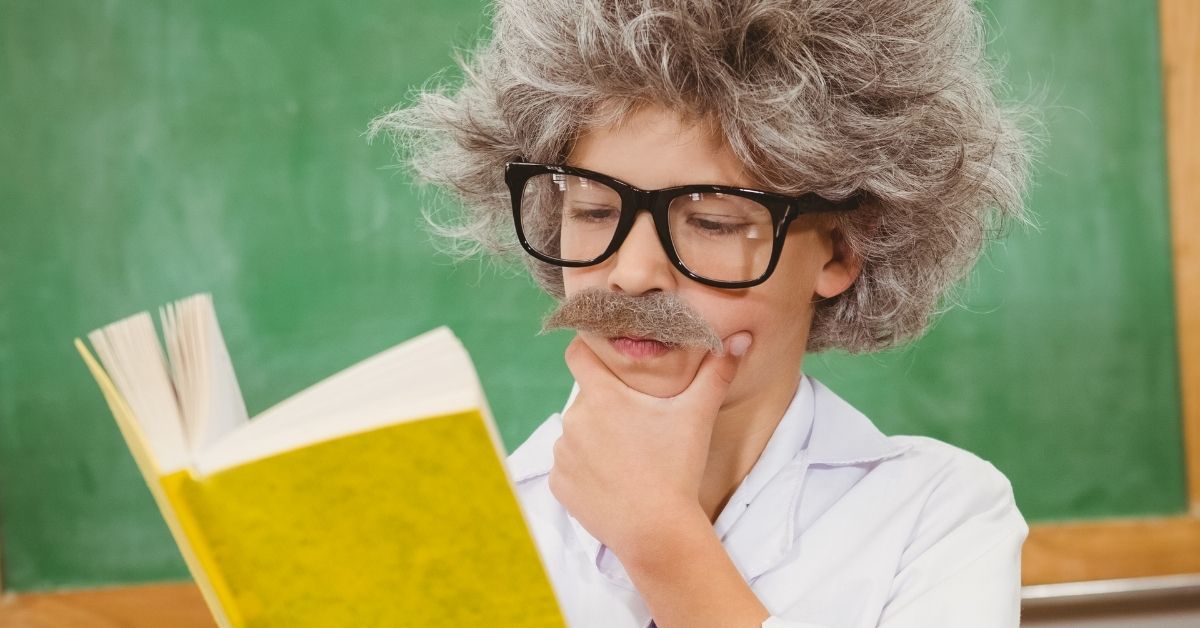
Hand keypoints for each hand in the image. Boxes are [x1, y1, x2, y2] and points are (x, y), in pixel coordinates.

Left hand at [548, 332, 751, 557]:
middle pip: (586, 397)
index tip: (607, 354)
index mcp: (601, 396)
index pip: (578, 353)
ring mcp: (562, 454)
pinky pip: (569, 466)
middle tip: (638, 420)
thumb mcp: (697, 416)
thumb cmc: (677, 468)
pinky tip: (613, 480)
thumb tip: (739, 338)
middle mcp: (573, 420)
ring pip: (577, 432)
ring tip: (628, 455)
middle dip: (607, 403)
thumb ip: (716, 373)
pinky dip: (586, 469)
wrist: (657, 532)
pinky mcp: (559, 485)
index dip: (590, 348)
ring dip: (595, 437)